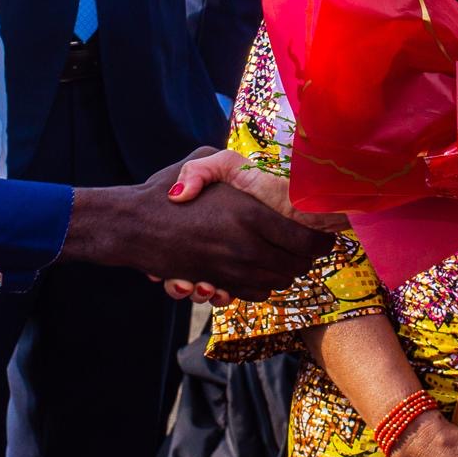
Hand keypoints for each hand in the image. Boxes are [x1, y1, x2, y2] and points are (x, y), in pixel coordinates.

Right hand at [67, 158, 333, 299]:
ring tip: (287, 258)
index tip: (326, 234)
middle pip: (297, 265)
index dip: (321, 240)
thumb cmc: (164, 193)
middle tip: (310, 248)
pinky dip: (262, 286)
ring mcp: (232, 270)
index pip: (304, 239)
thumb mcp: (198, 162)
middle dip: (306, 258)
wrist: (132, 228)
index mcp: (250, 214)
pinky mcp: (218, 284)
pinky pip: (255, 293)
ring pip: (278, 282)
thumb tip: (254, 171)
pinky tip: (258, 271)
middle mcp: (246, 247)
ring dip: (285, 273)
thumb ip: (227, 165)